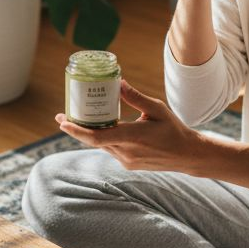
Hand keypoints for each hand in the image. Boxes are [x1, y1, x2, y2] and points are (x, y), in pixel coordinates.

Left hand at [55, 80, 204, 173]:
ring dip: (88, 134)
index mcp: (132, 137)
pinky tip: (100, 128)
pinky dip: (102, 138)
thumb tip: (118, 83)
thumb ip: (136, 97)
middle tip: (61, 117)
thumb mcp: (157, 109)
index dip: (76, 130)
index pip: (96, 137)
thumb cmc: (173, 129)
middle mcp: (126, 152)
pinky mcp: (128, 164)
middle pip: (93, 141)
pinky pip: (110, 149)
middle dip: (76, 129)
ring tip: (77, 119)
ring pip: (101, 145)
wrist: (186, 155)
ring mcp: (126, 161)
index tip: (62, 121)